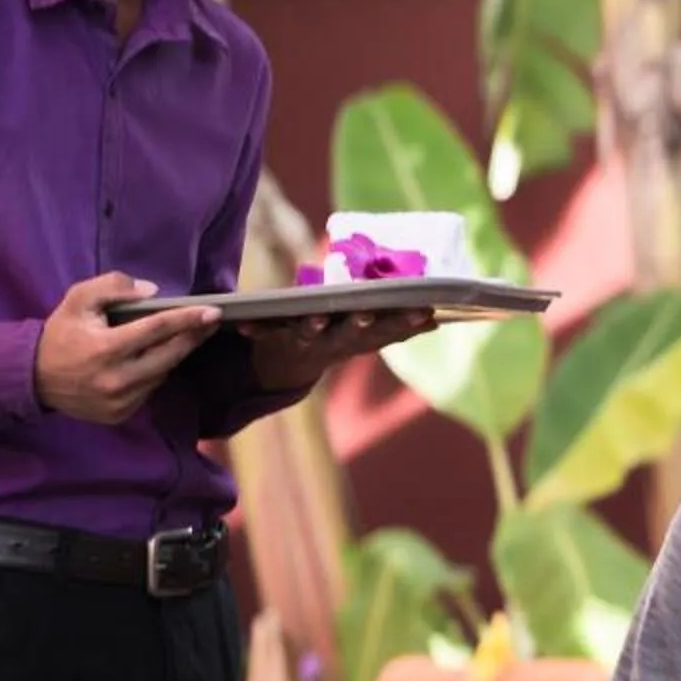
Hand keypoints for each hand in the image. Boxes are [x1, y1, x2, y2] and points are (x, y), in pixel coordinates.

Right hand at [34, 273, 218, 423]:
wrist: (33, 378)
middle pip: (170, 355)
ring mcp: (120, 401)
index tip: (214, 312)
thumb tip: (152, 292)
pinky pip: (149, 390)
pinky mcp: (120, 414)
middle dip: (193, 337)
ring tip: (182, 337)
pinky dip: (154, 373)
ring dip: (172, 355)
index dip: (188, 319)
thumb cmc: (60, 335)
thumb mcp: (78, 300)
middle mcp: (116, 379)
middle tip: (210, 322)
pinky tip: (153, 360)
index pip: (157, 330)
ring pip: (162, 374)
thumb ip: (112, 287)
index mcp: (106, 349)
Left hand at [243, 308, 435, 389]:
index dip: (407, 323)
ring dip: (314, 327)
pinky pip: (264, 333)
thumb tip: (438, 318)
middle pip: (353, 334)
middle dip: (362, 325)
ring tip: (316, 318)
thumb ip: (399, 327)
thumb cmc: (335, 339)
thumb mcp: (368, 336)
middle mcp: (338, 343)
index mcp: (362, 339)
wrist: (285, 369)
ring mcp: (307, 343)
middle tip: (369, 315)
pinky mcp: (276, 340)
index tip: (426, 311)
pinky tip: (243, 324)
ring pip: (312, 335)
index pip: (390, 331)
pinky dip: (254, 329)